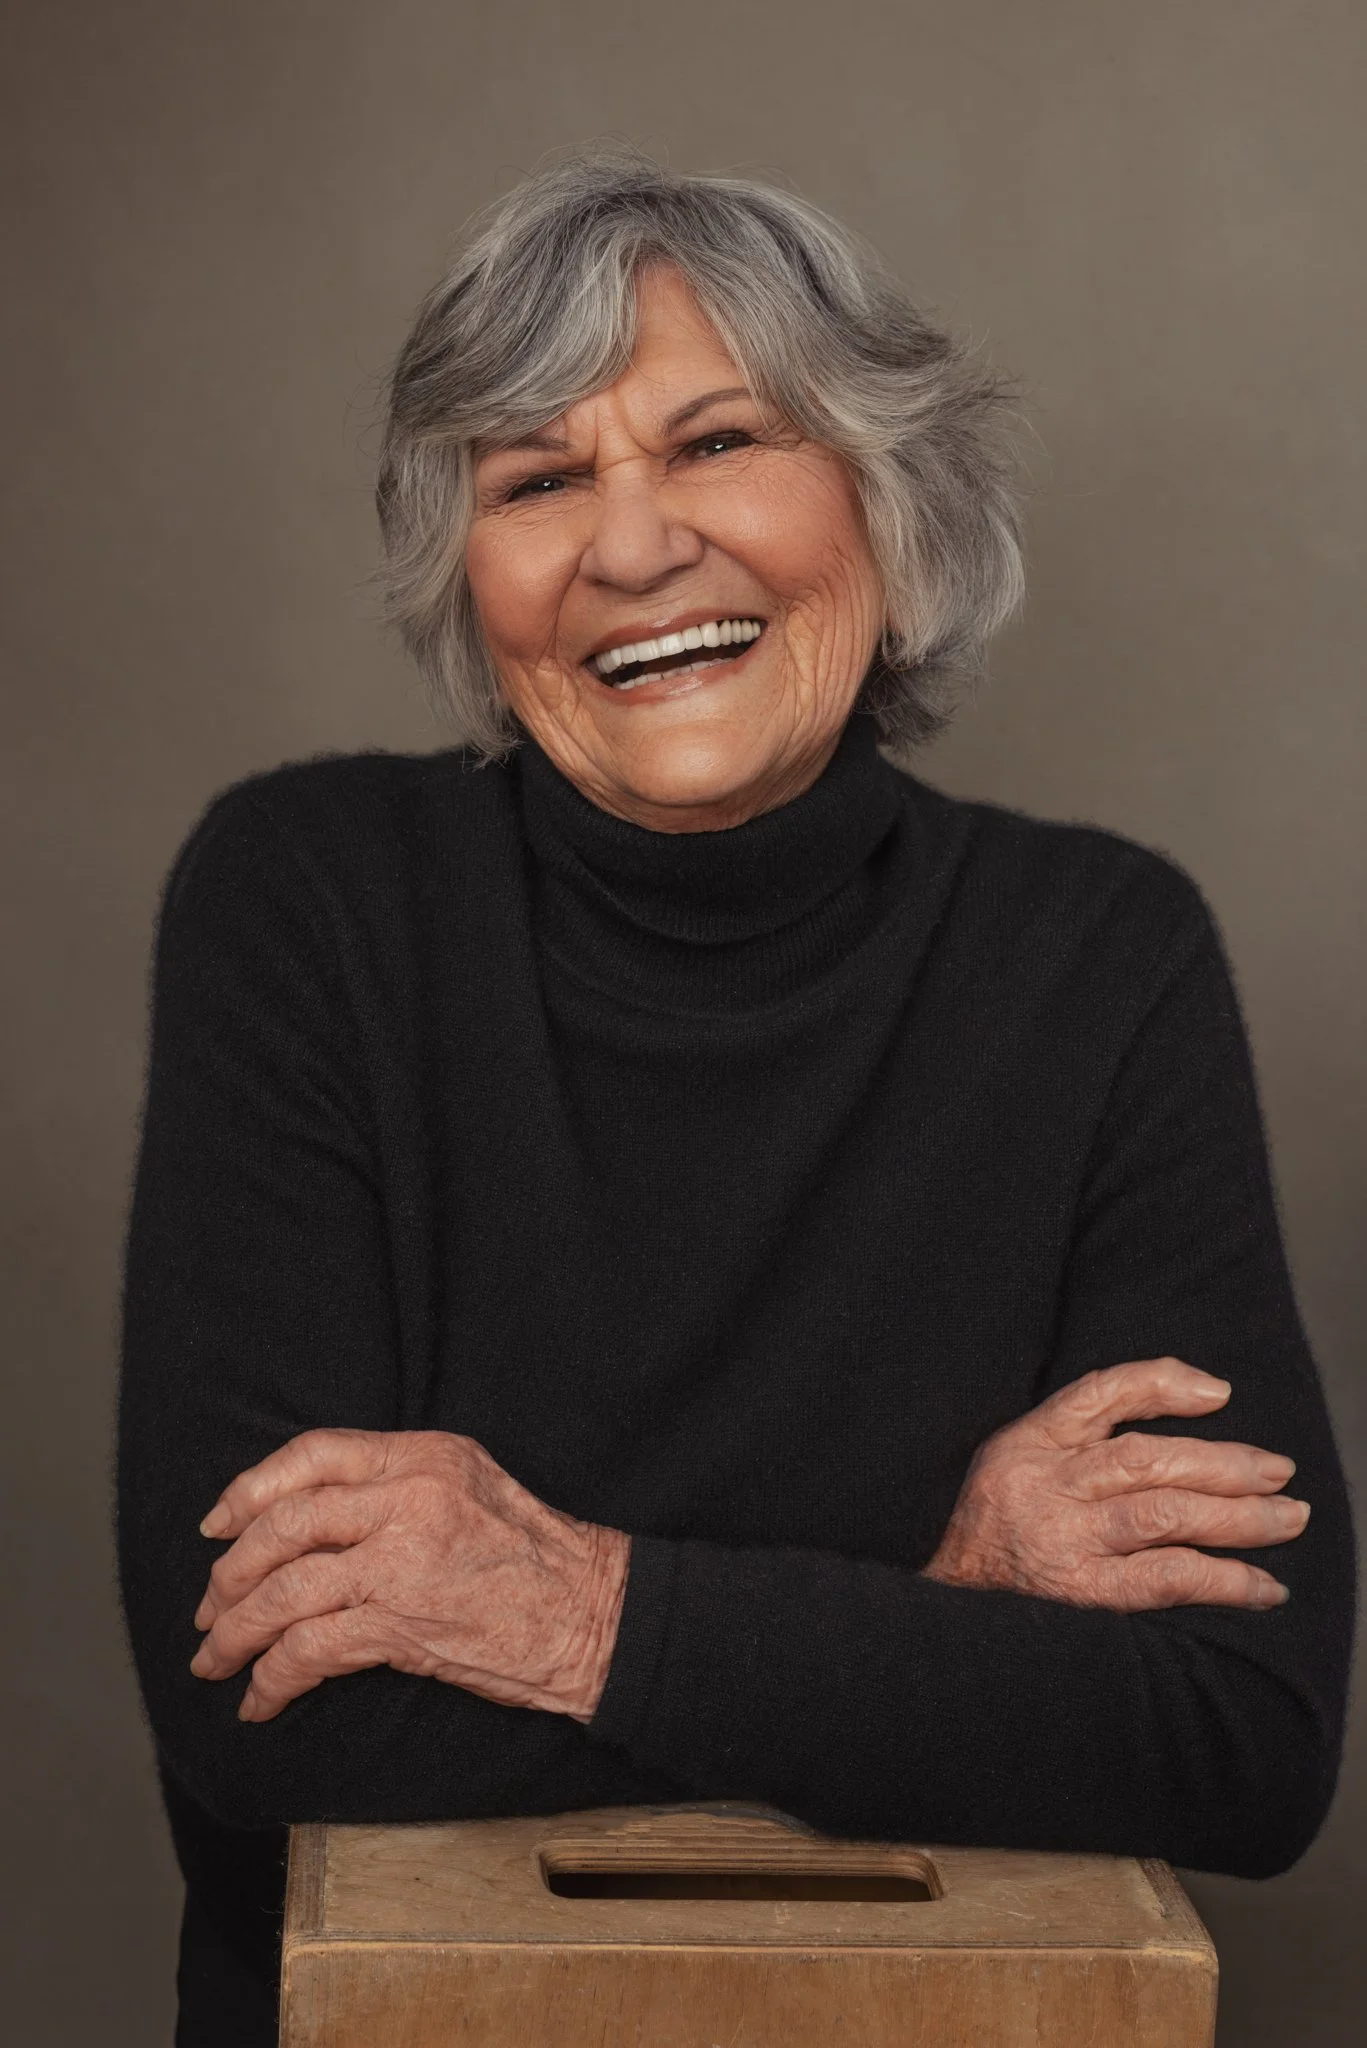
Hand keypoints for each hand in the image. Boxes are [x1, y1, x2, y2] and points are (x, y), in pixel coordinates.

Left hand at [188, 1428, 629, 1723]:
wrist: (594, 1616)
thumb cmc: (537, 1558)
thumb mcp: (471, 1485)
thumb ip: (400, 1484)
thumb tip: (314, 1512)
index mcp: (424, 1456)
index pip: (314, 1454)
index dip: (252, 1489)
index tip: (218, 1524)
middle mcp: (409, 1497)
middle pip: (284, 1524)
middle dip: (230, 1573)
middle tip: (210, 1611)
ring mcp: (403, 1560)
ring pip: (284, 1590)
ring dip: (236, 1633)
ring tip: (216, 1661)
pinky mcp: (402, 1624)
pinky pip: (309, 1649)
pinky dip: (272, 1679)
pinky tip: (261, 1700)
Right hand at [922, 1356, 1308, 1610]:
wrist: (939, 1607)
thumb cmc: (986, 1531)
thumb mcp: (1010, 1461)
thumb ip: (1073, 1440)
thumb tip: (1174, 1415)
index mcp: (1026, 1442)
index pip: (1100, 1393)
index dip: (1164, 1385)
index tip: (1220, 1394)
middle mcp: (1044, 1486)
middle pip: (1146, 1458)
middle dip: (1224, 1462)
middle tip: (1280, 1470)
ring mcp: (1062, 1541)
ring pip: (1163, 1514)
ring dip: (1237, 1518)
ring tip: (1287, 1517)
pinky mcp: (1080, 1595)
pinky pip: (1163, 1579)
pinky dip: (1221, 1581)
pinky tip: (1262, 1586)